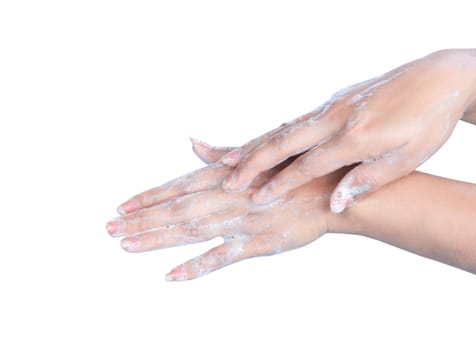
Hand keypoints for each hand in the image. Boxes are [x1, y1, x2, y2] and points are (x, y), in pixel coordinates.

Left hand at [107, 140, 347, 280]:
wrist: (331, 190)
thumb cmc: (293, 170)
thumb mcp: (257, 155)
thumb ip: (222, 154)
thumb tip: (193, 143)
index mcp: (226, 176)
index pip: (178, 186)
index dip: (148, 197)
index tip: (121, 206)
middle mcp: (227, 196)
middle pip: (177, 209)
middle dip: (141, 219)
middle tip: (109, 228)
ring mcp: (241, 220)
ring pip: (191, 230)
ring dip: (157, 238)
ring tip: (126, 245)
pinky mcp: (258, 243)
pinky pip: (222, 256)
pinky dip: (197, 266)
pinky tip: (171, 276)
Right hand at [219, 49, 475, 211]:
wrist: (440, 78)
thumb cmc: (429, 122)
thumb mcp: (408, 158)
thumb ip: (368, 180)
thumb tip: (336, 203)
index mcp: (356, 137)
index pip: (308, 165)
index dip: (280, 184)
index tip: (255, 199)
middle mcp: (337, 119)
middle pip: (285, 142)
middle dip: (253, 162)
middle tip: (227, 180)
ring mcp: (333, 107)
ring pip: (286, 128)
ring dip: (256, 144)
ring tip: (229, 158)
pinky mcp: (335, 101)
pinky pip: (296, 120)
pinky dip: (274, 133)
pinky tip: (262, 140)